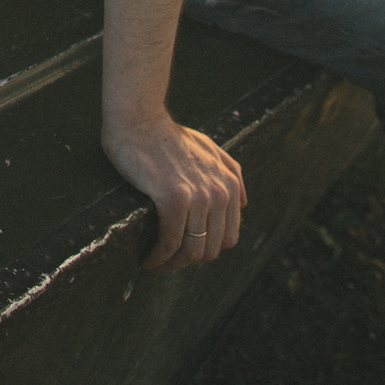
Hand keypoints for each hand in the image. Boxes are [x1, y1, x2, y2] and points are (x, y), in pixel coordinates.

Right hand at [101, 109, 246, 271]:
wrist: (140, 119)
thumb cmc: (168, 134)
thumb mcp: (210, 148)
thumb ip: (232, 172)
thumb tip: (244, 203)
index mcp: (228, 186)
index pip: (227, 238)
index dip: (205, 250)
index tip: (184, 251)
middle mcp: (219, 194)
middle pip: (210, 250)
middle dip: (188, 262)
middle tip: (165, 262)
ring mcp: (198, 197)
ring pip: (191, 251)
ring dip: (172, 265)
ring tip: (154, 263)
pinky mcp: (173, 198)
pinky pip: (170, 241)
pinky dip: (159, 256)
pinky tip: (147, 258)